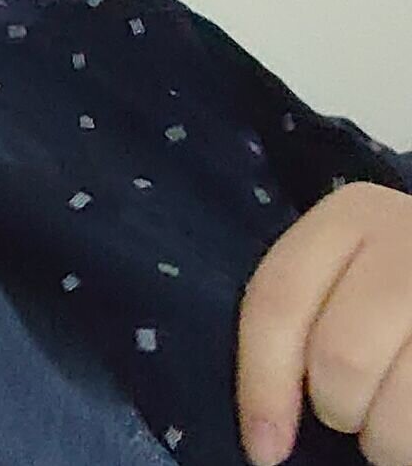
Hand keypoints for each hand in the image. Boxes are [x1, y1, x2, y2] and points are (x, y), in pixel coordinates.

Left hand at [238, 181, 411, 465]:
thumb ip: (302, 320)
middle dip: (339, 406)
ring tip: (395, 423)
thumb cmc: (393, 290)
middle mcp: (410, 237)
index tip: (264, 448)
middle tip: (353, 411)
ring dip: (388, 438)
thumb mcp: (347, 277)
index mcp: (351, 215)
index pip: (276, 301)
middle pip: (341, 357)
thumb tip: (265, 425)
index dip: (262, 385)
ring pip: (398, 404)